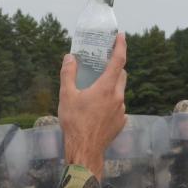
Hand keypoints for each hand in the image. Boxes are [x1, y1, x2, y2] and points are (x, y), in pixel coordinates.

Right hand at [58, 33, 126, 179]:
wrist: (84, 151)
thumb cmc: (74, 123)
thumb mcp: (66, 96)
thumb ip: (68, 74)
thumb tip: (69, 57)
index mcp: (106, 88)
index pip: (118, 61)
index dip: (121, 46)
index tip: (121, 36)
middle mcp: (118, 97)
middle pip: (121, 75)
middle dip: (114, 68)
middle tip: (101, 65)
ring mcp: (121, 111)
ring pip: (119, 92)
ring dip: (110, 87)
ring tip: (94, 92)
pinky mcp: (121, 122)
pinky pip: (117, 107)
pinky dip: (109, 103)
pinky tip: (96, 110)